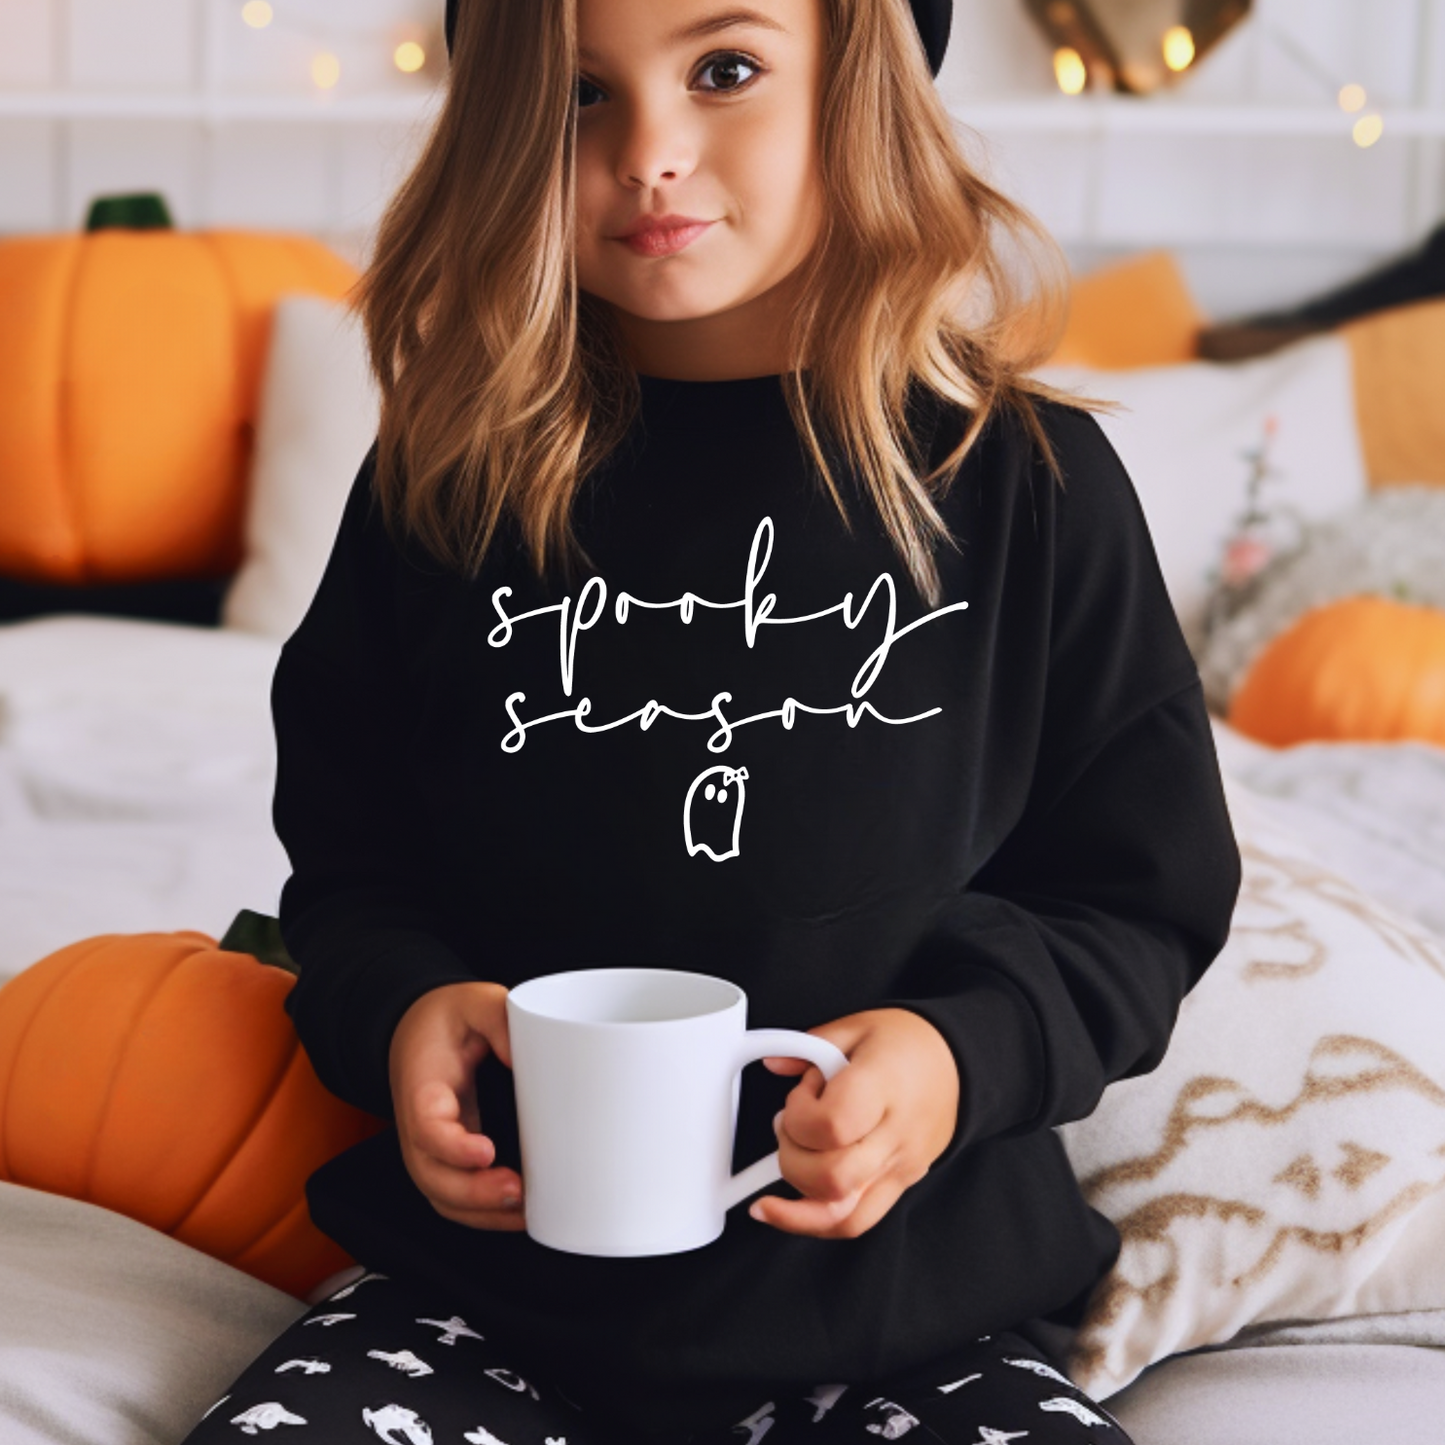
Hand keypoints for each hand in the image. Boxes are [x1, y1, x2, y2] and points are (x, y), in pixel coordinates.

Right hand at [388, 981, 526, 1230]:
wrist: (418, 1029)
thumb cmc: (445, 1019)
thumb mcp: (471, 1000)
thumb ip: (498, 1014)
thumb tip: (531, 1049)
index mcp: (422, 1088)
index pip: (426, 1128)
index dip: (453, 1147)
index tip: (486, 1152)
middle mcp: (419, 1127)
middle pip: (431, 1177)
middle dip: (473, 1195)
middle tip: (517, 1190)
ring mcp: (431, 1149)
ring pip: (444, 1197)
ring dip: (482, 1214)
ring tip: (526, 1211)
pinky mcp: (450, 1158)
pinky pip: (458, 1199)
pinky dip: (485, 1215)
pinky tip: (520, 1213)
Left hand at [751, 1009, 959, 1238]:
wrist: (958, 1062)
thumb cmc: (909, 1043)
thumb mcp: (856, 1026)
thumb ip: (809, 1047)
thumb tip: (774, 1064)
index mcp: (883, 1088)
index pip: (831, 1126)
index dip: (799, 1115)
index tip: (800, 1094)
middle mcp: (895, 1136)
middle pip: (832, 1177)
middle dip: (792, 1155)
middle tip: (792, 1126)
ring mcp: (900, 1167)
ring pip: (842, 1216)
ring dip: (797, 1200)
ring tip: (787, 1162)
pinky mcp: (899, 1185)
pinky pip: (856, 1222)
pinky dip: (814, 1222)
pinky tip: (787, 1210)